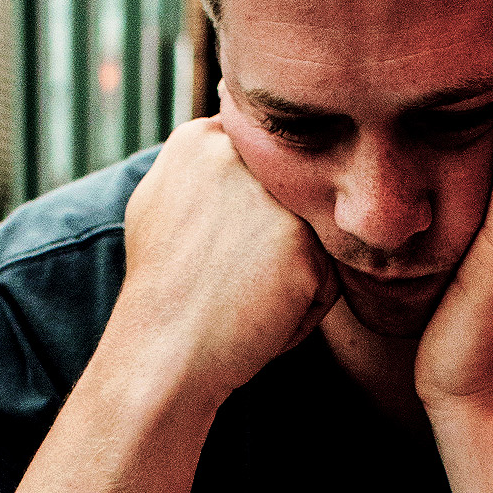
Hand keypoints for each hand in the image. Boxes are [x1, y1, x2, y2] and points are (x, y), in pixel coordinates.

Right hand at [121, 117, 339, 404]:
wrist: (163, 354)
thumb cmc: (163, 293)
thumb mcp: (163, 205)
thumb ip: (204, 167)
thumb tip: (234, 140)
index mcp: (200, 138)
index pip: (266, 163)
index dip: (258, 211)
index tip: (229, 249)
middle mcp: (237, 154)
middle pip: (296, 197)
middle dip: (279, 239)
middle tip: (234, 278)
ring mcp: (273, 195)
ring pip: (316, 236)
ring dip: (295, 272)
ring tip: (245, 296)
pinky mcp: (303, 242)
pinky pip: (329, 277)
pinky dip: (305, 306)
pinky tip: (263, 316)